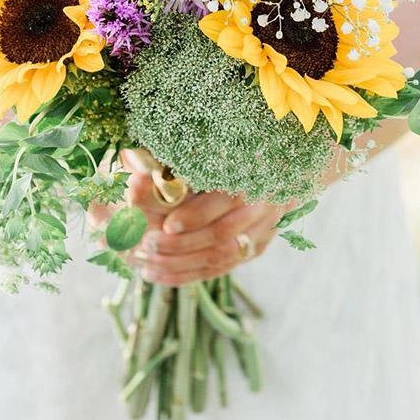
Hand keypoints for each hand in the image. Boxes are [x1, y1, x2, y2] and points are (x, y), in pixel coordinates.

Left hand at [122, 151, 286, 285]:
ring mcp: (263, 229)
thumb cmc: (234, 146)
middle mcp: (264, 204)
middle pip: (222, 233)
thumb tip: (132, 165)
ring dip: (181, 263)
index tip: (168, 224)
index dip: (197, 214)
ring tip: (146, 264)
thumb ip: (171, 157)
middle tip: (147, 244)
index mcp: (255, 172)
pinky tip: (157, 274)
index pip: (227, 200)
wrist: (286, 161)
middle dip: (182, 244)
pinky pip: (221, 267)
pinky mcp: (256, 246)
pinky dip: (187, 274)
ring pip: (221, 256)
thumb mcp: (209, 145)